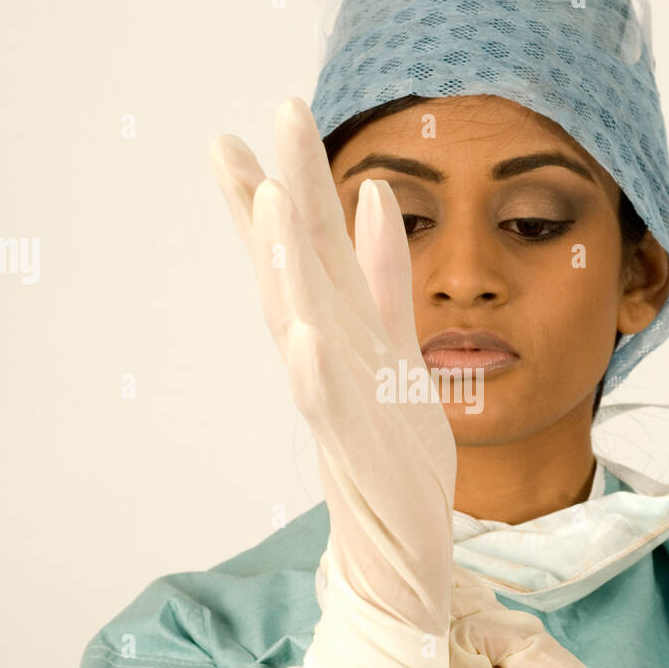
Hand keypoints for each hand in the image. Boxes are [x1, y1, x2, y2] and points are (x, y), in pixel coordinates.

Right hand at [209, 98, 494, 667]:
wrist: (406, 551)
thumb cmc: (396, 451)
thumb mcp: (397, 349)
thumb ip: (383, 278)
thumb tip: (376, 194)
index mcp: (344, 333)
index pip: (308, 249)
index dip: (288, 184)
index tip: (265, 116)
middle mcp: (331, 362)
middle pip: (300, 270)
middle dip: (282, 194)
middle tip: (263, 120)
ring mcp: (340, 409)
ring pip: (304, 328)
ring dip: (285, 267)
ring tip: (267, 202)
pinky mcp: (357, 459)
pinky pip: (331, 414)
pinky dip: (315, 377)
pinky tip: (302, 339)